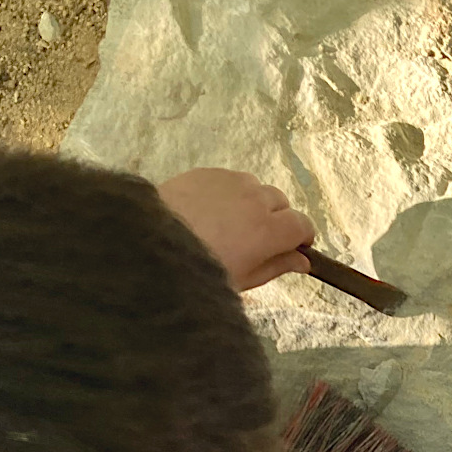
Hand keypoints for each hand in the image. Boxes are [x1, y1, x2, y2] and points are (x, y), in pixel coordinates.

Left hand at [157, 168, 314, 290]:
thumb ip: (278, 266)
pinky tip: (210, 211)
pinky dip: (229, 193)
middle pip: (280, 203)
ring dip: (252, 203)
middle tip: (256, 239)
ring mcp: (231, 182)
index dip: (302, 236)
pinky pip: (230, 180)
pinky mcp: (208, 173)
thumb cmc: (198, 271)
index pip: (302, 225)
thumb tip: (303, 261)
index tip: (296, 247)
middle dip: (276, 218)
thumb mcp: (243, 279)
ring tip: (230, 224)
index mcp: (269, 230)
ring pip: (255, 188)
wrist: (148, 247)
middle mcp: (256, 200)